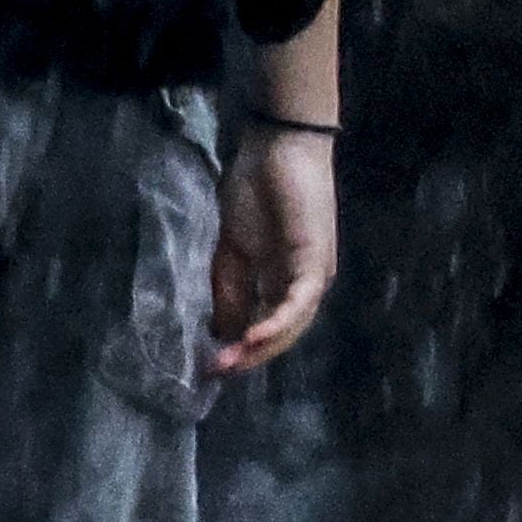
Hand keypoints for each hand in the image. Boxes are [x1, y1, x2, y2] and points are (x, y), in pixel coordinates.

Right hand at [210, 127, 340, 376]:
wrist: (275, 149)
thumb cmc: (253, 190)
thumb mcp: (231, 249)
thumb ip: (229, 289)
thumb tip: (222, 332)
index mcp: (281, 282)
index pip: (264, 327)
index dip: (238, 349)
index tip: (206, 367)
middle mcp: (302, 286)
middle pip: (280, 335)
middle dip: (247, 357)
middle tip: (213, 372)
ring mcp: (312, 276)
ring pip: (292, 325)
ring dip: (261, 348)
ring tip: (227, 362)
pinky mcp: (315, 262)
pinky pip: (298, 302)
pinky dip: (276, 322)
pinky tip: (251, 337)